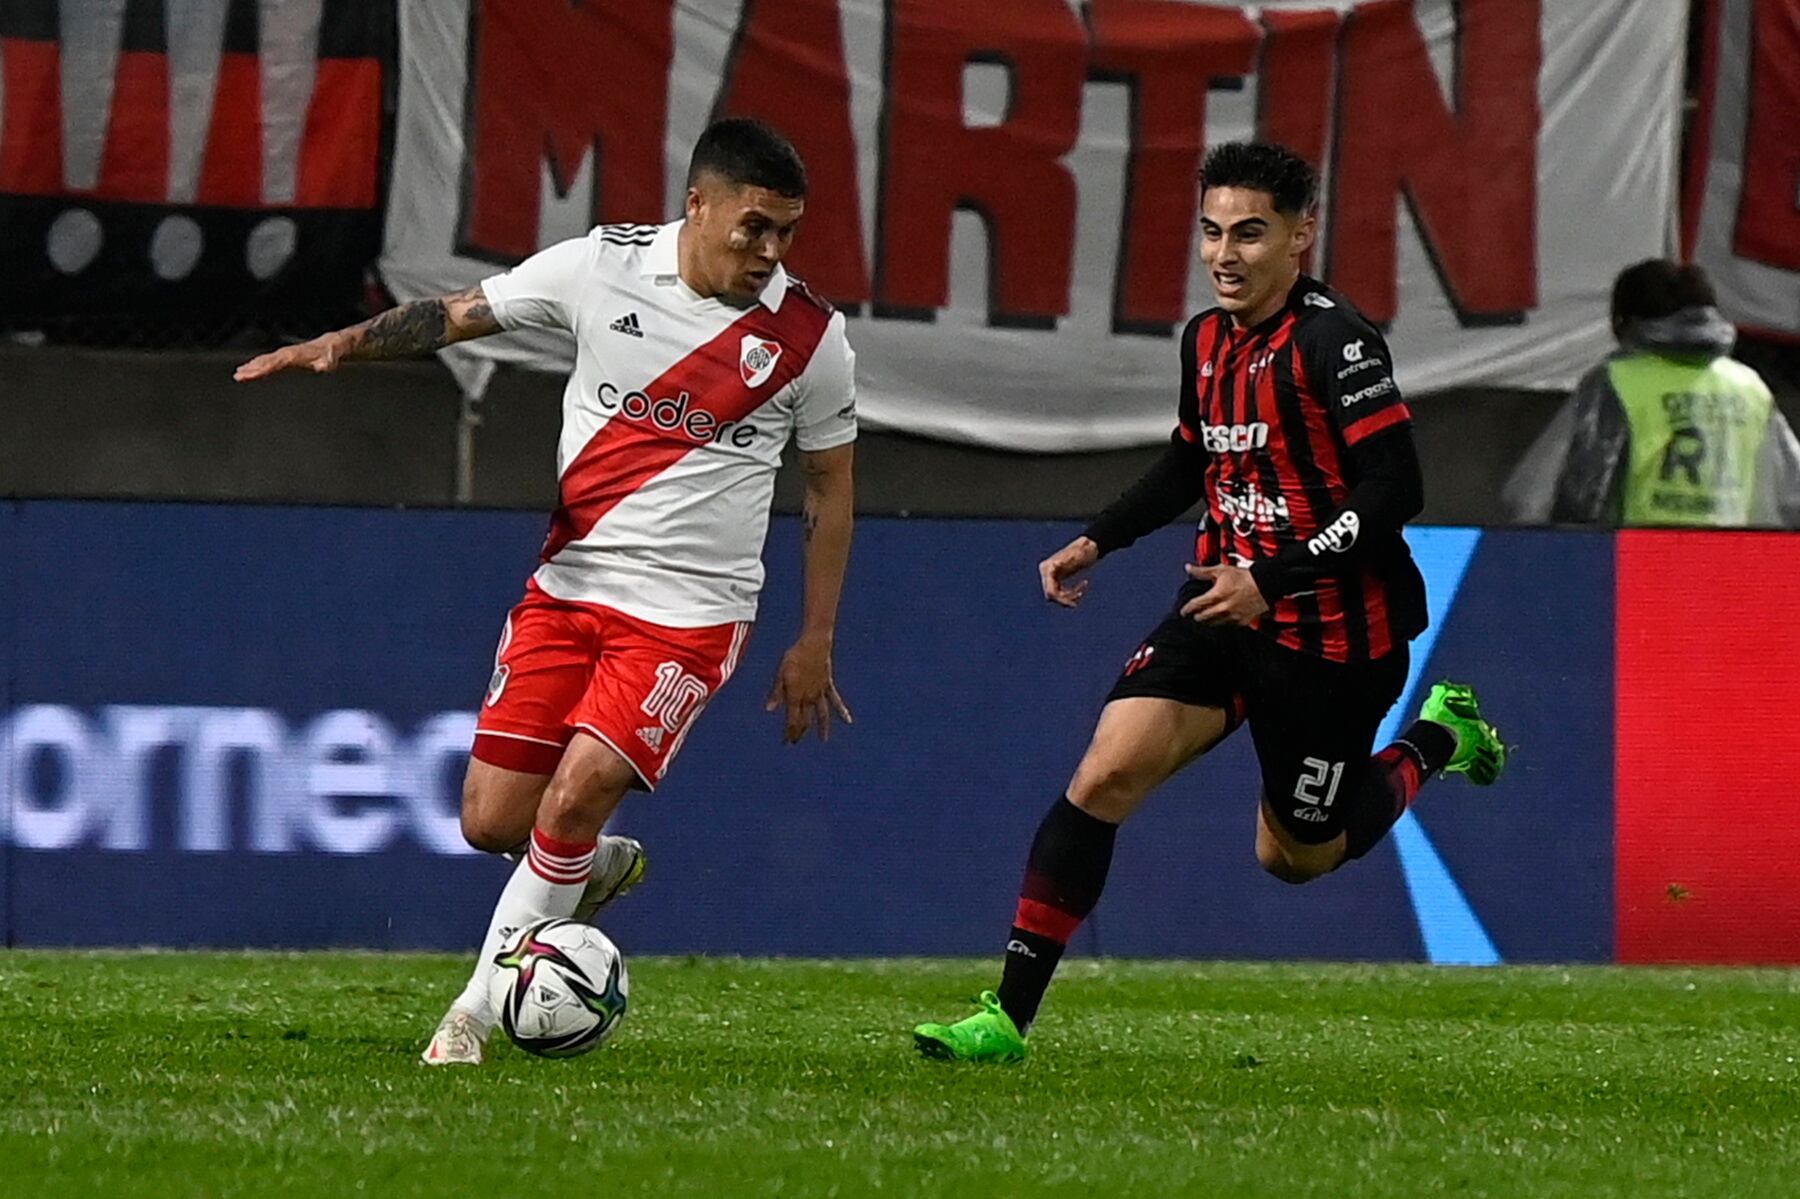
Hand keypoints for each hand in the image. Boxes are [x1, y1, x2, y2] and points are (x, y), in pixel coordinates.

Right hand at [234, 332, 349, 380]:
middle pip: (266, 361)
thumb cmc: (330, 354)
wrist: (331, 346)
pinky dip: (256, 365)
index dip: (264, 368)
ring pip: (264, 361)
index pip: (276, 362)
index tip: (253, 372)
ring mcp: (284, 355)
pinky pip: (267, 361)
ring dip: (251, 367)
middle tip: (238, 376)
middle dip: (252, 368)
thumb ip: (327, 362)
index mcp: (294, 355)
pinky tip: (248, 370)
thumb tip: (323, 366)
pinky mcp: (284, 357)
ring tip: (238, 374)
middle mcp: (286, 353)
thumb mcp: (331, 358)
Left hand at [765, 635, 852, 743]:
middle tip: (795, 741)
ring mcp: (820, 692)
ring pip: (822, 715)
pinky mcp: (828, 685)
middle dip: (800, 732)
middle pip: (806, 720)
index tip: (786, 741)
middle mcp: (809, 697)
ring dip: (822, 728)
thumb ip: (777, 693)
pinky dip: (842, 711)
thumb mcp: (781, 673)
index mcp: (796, 695)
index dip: (790, 732)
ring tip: (823, 740)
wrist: (814, 644)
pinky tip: (848, 720)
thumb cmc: (794, 656)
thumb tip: (769, 710)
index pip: (793, 720)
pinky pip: (836, 701)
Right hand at [1039, 536, 1099, 607]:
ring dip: (1067, 598)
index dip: (1060, 599)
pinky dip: (1069, 594)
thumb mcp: (1076, 555)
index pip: (1050, 590)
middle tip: (1075, 604)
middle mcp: (1046, 571)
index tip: (1074, 604)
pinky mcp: (1057, 578)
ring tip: (1080, 594)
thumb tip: (1054, 564)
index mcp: (1048, 567)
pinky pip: (1059, 592)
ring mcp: (1051, 575)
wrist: (1090, 546)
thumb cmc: (1084, 550)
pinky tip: (1080, 592)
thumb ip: (1066, 559)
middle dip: (1064, 599)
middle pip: (1050, 594)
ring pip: (1055, 595)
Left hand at [1179, 563, 1269, 626]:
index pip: (1195, 606)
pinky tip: (1219, 619)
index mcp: (1216, 596)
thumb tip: (1188, 568)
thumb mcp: (1221, 570)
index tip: (1183, 611)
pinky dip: (1220, 622)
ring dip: (1207, 621)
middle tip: (1194, 614)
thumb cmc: (1244, 577)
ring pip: (1213, 624)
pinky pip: (1226, 625)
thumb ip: (1202, 572)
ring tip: (1204, 617)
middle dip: (1196, 616)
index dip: (1187, 609)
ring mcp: (1232, 617)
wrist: (1266, 585)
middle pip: (1202, 618)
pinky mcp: (1241, 622)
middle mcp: (1222, 609)